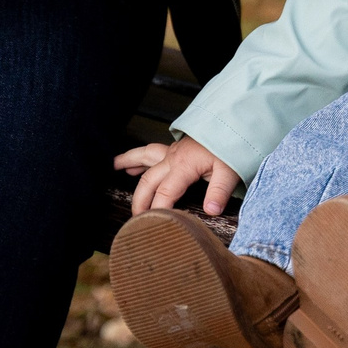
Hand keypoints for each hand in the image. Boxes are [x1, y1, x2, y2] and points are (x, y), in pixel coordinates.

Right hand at [115, 135, 239, 218]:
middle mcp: (173, 158)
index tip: (154, 225)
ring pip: (144, 158)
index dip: (158, 211)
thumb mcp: (230, 170)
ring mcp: (173, 152)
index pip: (164, 193)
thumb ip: (219, 191)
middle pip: (148, 182)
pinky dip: (138, 158)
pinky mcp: (177, 149)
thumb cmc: (233, 145)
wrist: (235, 122)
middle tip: (135, 219)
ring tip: (112, 171)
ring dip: (128, 164)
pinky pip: (151, 153)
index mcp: (183, 165)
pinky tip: (131, 165)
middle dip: (139, 202)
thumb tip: (211, 211)